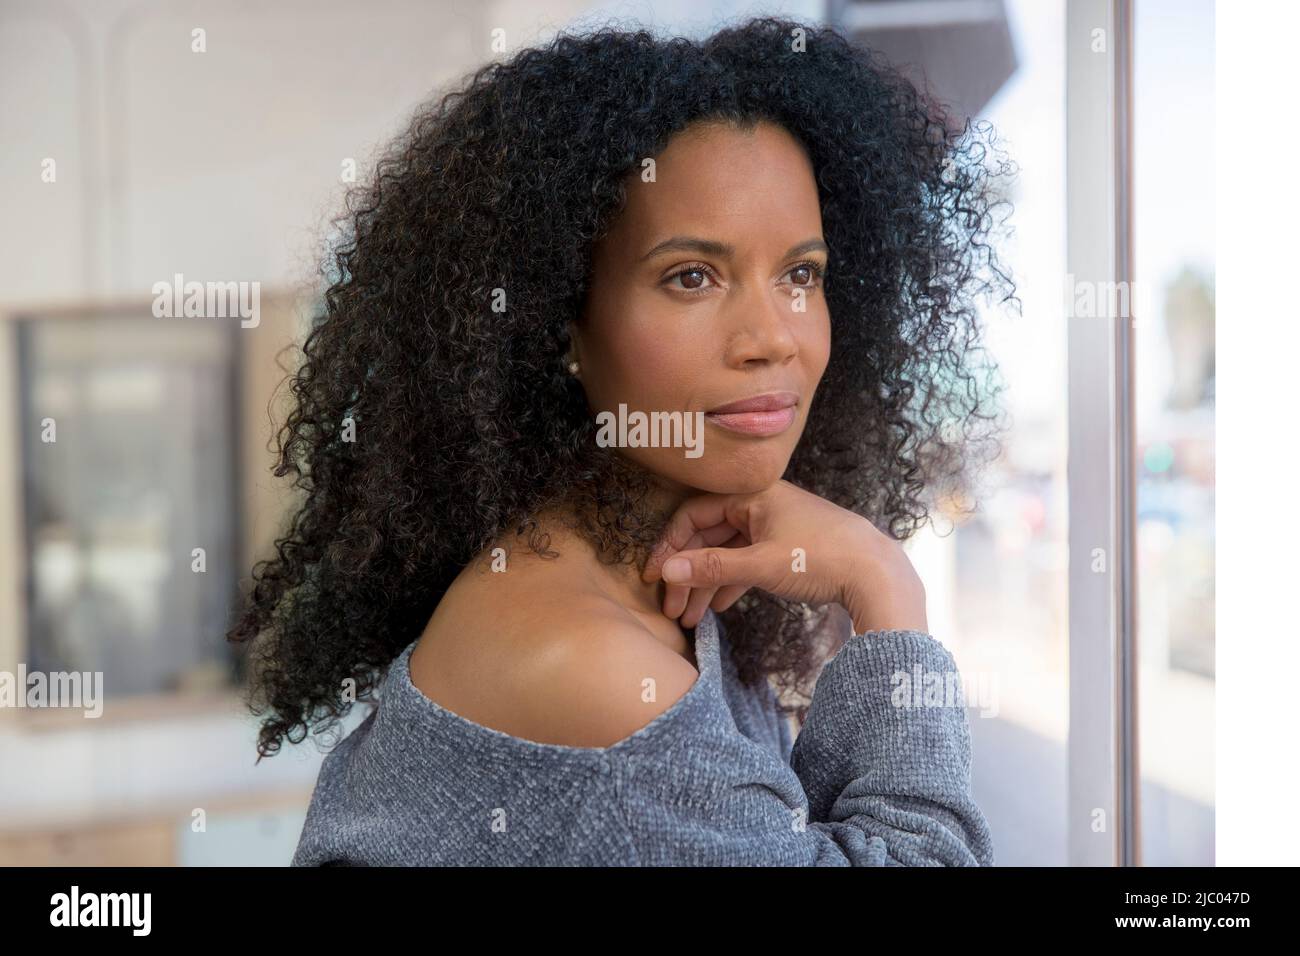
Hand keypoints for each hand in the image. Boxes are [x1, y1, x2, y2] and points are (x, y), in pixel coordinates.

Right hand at [641, 480, 927, 633]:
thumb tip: (666, 569)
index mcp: (753, 497)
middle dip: (687, 572)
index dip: (670, 545)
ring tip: (689, 618)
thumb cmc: (821, 558)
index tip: (655, 577)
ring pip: (727, 554)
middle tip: (670, 607)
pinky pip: (747, 563)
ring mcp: (775, 528)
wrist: (878, 574)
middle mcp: (761, 506)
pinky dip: (730, 584)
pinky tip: (717, 608)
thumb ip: (712, 567)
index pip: (694, 514)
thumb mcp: (762, 564)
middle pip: (708, 537)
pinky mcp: (788, 550)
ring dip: (706, 584)